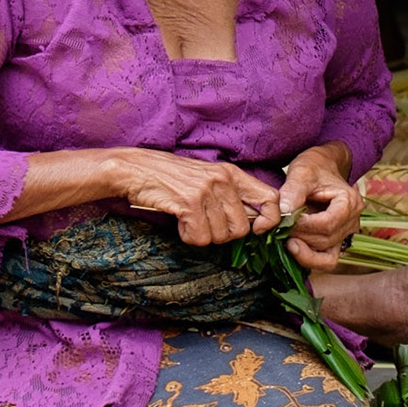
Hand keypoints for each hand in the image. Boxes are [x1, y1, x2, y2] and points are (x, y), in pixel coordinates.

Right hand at [111, 150, 280, 246]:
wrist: (136, 169)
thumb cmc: (172, 177)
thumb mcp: (209, 179)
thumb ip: (232, 196)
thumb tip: (256, 222)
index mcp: (233, 173)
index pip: (271, 198)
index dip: (269, 220)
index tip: (256, 229)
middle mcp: (224, 180)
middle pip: (242, 228)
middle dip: (223, 235)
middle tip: (205, 223)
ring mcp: (207, 190)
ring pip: (220, 236)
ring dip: (202, 235)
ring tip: (189, 218)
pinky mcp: (190, 203)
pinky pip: (200, 237)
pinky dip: (188, 236)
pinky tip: (180, 221)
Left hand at [279, 143, 361, 270]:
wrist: (322, 167)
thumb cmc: (314, 167)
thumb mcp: (301, 173)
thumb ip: (292, 192)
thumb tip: (282, 214)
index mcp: (350, 202)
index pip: (327, 224)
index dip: (303, 226)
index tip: (283, 220)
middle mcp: (352, 221)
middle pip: (326, 240)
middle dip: (300, 237)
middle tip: (278, 228)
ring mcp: (345, 234)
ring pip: (327, 256)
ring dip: (303, 251)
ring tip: (285, 238)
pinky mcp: (335, 241)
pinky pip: (325, 260)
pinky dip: (308, 258)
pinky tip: (292, 246)